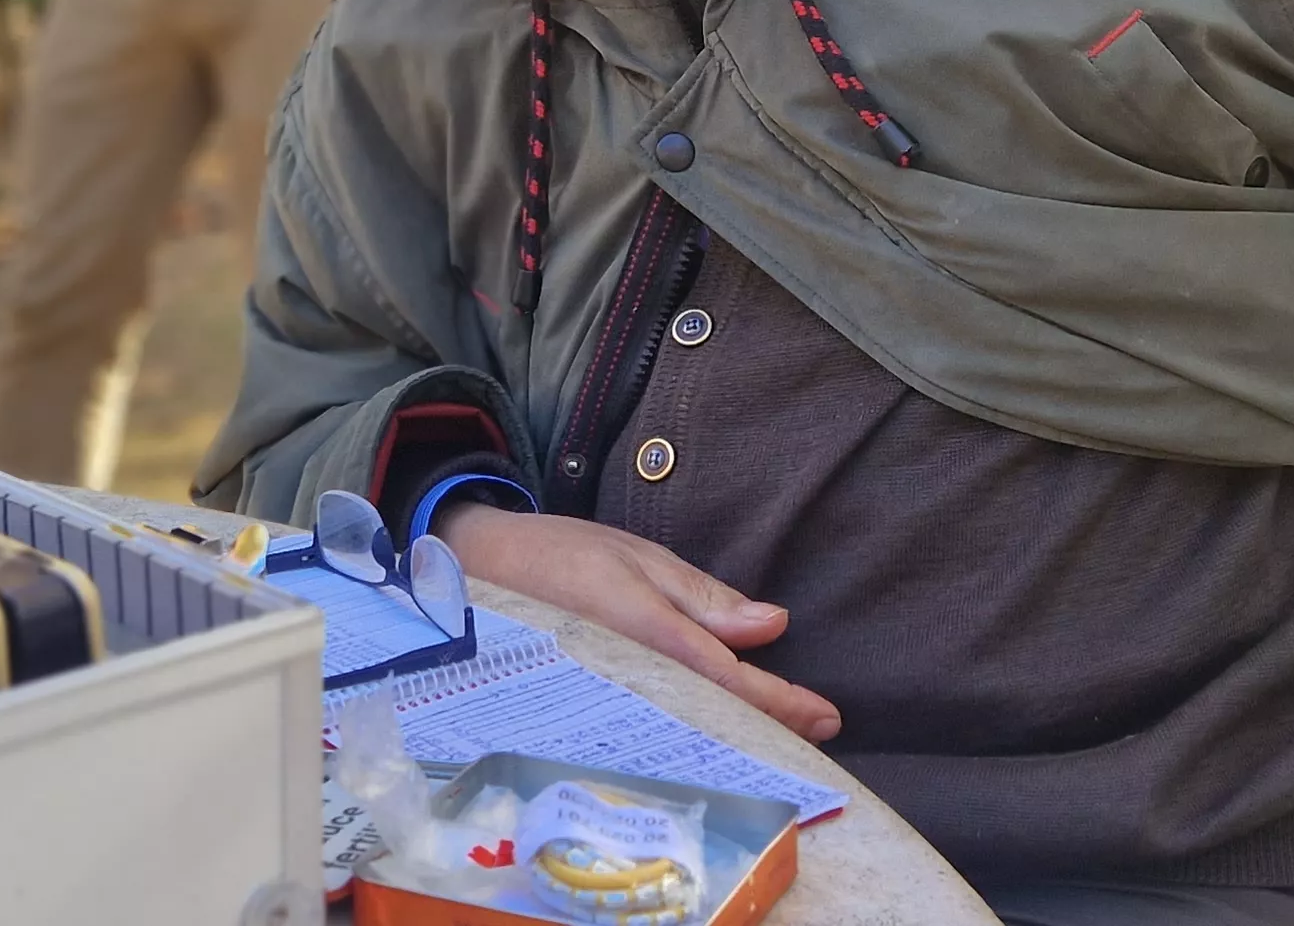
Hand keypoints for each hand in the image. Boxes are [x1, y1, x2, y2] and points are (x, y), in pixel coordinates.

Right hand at [435, 504, 841, 742]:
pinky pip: (649, 727)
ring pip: (682, 728)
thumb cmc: (556, 554)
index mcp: (637, 629)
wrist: (466, 569)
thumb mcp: (635, 559)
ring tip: (784, 740)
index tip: (827, 716)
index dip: (778, 700)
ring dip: (734, 735)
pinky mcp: (584, 709)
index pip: (722, 675)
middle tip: (821, 733)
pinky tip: (716, 736)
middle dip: (768, 727)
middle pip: (709, 714)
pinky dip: (691, 732)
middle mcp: (621, 674)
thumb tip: (772, 625)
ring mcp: (601, 699)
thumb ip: (701, 599)